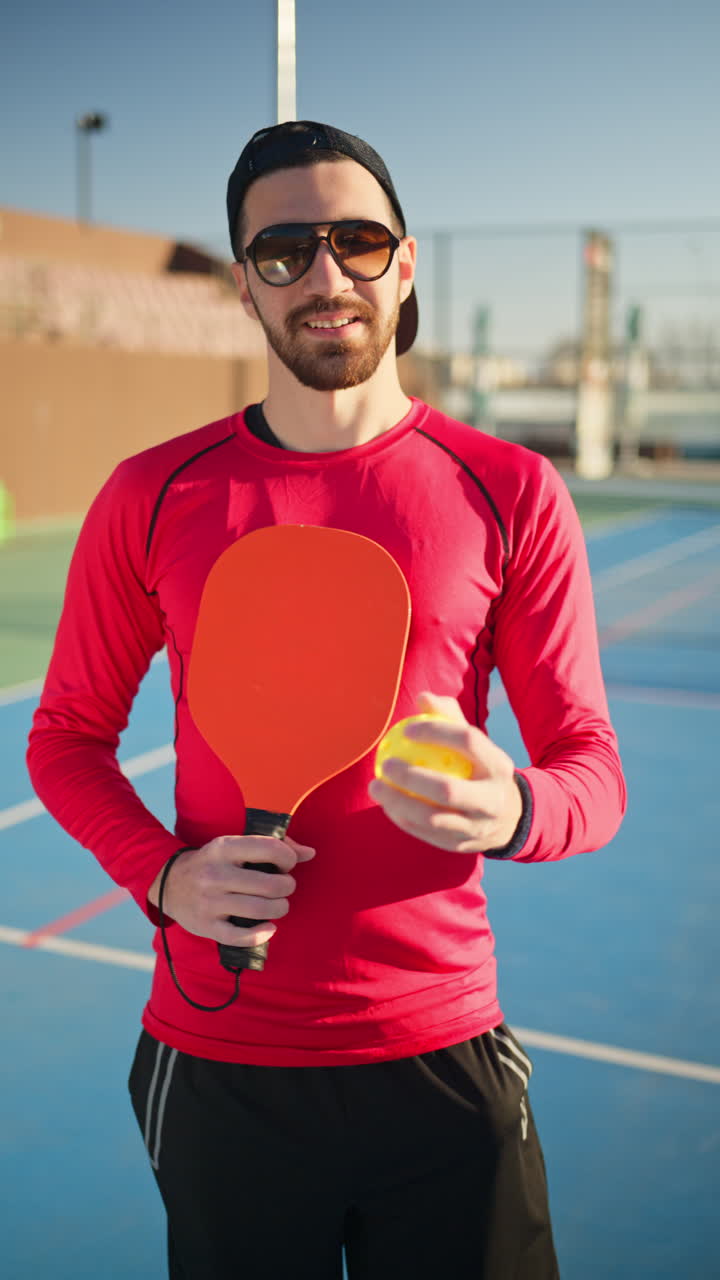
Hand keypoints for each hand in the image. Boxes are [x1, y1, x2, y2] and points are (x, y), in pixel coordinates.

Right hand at [148, 835, 315, 947]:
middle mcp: (215, 874)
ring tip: (278, 905)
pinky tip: (269, 927)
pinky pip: (243, 937)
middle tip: (284, 887)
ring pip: (261, 910)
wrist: (169, 883)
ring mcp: (210, 902)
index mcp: (224, 848)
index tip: (287, 864)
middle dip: (287, 887)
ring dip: (279, 909)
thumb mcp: (235, 846)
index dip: (289, 858)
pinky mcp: (206, 926)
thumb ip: (274, 845)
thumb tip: (311, 853)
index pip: (270, 849)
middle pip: (270, 884)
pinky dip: (262, 934)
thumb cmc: (214, 862)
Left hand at [368, 692, 522, 853]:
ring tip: (375, 786)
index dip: (437, 732)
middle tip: (386, 764)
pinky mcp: (464, 846)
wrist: (509, 817)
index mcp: (499, 766)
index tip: (406, 730)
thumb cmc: (479, 768)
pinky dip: (403, 819)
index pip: (468, 742)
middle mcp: (493, 800)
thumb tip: (423, 697)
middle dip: (411, 778)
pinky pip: (427, 834)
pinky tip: (385, 804)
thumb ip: (449, 717)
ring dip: (398, 803)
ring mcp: (479, 827)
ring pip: (433, 818)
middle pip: (448, 790)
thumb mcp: (475, 743)